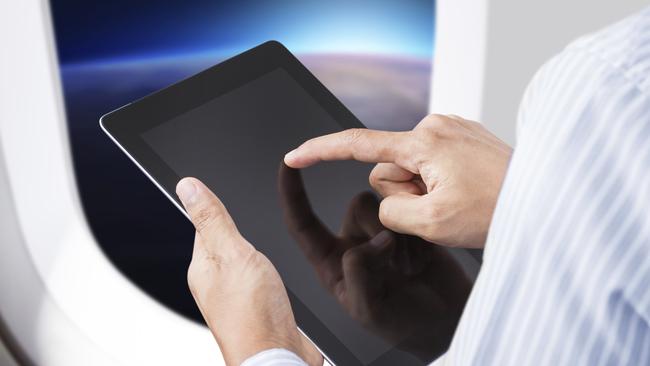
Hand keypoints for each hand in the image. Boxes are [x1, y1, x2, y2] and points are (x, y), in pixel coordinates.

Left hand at [175, 178, 321, 365]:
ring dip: (254, 251)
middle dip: (238, 229)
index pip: (203, 225)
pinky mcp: (258, 307)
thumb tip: (187, 187)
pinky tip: (274, 271)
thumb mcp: (233, 253)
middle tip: (249, 213)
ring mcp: (237, 296)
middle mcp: (216, 282)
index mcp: (202, 267)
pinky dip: (266, 270)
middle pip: (224, 243)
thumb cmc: (254, 315)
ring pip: (243, 261)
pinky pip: (259, 279)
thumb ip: (213, 220)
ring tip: (263, 242)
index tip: (224, 193)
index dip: (216, 207)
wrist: (277, 356)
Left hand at [278, 165, 471, 360]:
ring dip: (401, 234)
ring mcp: (382, 233)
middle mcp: (353, 241)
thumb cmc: (400, 324)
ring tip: (412, 267)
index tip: (287, 163)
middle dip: (378, 227)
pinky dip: (418, 235)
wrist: (443, 324)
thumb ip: (360, 274)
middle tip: (398, 267)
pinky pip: (412, 210)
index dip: (292, 193)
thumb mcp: (368, 310)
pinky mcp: (409, 228)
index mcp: (331, 261)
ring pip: (385, 205)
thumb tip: (374, 241)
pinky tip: (423, 260)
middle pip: (357, 206)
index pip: (302, 223)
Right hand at [284, 114, 511, 247]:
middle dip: (405, 193)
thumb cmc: (497, 209)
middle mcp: (434, 126)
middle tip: (441, 208)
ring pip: (411, 170)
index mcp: (422, 142)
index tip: (295, 155)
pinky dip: (440, 182)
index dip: (321, 152)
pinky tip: (465, 190)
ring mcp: (450, 130)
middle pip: (389, 169)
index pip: (357, 145)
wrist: (545, 199)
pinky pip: (432, 164)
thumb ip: (391, 211)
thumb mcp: (432, 223)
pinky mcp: (462, 137)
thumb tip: (388, 199)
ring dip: (425, 190)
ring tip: (458, 200)